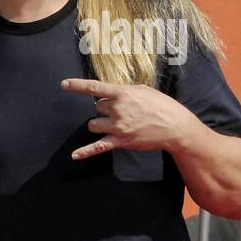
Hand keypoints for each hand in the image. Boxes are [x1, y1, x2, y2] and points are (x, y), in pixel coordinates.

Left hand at [61, 78, 194, 159]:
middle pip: (97, 108)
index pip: (95, 87)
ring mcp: (118, 127)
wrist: (175, 127)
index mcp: (123, 93)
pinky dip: (85, 152)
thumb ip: (125, 91)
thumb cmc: (162, 106)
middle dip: (106, 109)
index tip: (64, 85)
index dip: (78, 86)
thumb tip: (112, 92)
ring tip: (116, 124)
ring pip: (94, 125)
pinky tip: (74, 156)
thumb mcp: (144, 90)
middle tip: (123, 111)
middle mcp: (118, 109)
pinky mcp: (120, 141)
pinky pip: (98, 147)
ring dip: (100, 124)